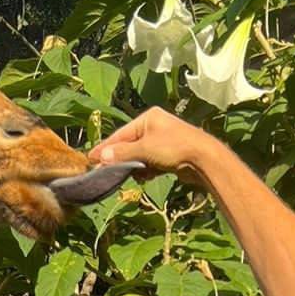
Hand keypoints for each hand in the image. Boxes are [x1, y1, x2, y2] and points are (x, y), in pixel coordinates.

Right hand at [89, 108, 220, 182]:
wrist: (203, 159)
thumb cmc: (174, 147)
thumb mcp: (145, 149)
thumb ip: (123, 153)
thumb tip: (102, 157)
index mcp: (148, 118)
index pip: (121, 134)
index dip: (106, 147)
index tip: (91, 158)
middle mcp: (154, 126)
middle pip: (129, 145)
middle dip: (120, 159)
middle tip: (105, 171)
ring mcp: (162, 141)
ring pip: (139, 156)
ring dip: (134, 167)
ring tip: (127, 176)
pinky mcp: (169, 155)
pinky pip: (150, 163)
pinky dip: (146, 170)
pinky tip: (144, 177)